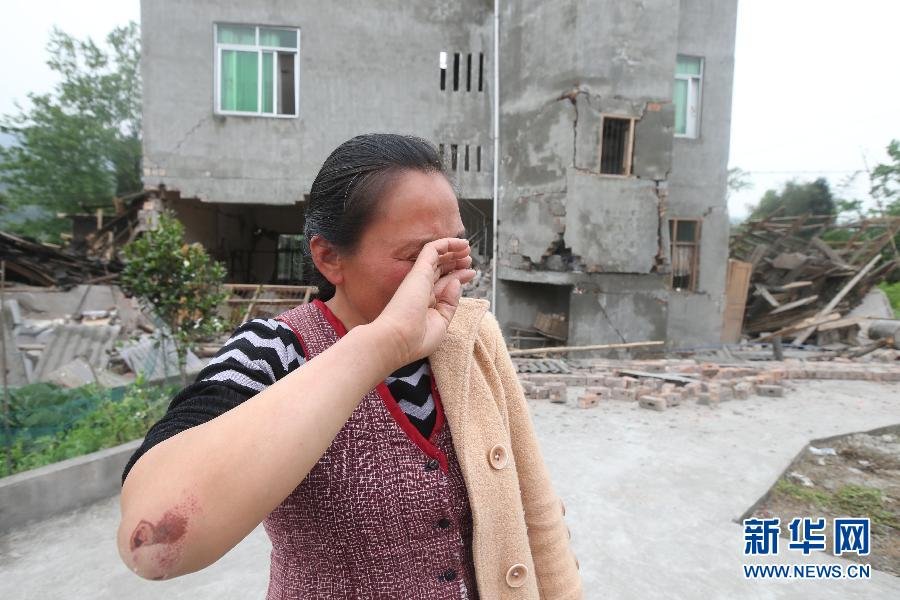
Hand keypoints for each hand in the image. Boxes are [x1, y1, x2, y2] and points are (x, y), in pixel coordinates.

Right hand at [373, 238, 475, 366]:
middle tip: (468, 260)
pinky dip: (447, 244)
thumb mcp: (441, 323)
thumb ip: (450, 303)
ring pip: (437, 258)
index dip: (457, 277)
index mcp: (425, 304)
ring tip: (467, 249)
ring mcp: (419, 279)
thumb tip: (456, 282)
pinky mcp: (419, 271)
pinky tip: (460, 243)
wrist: (397, 340)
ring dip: (453, 252)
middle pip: (440, 271)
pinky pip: (432, 250)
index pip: (443, 285)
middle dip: (455, 263)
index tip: (470, 273)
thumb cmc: (416, 340)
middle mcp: (421, 290)